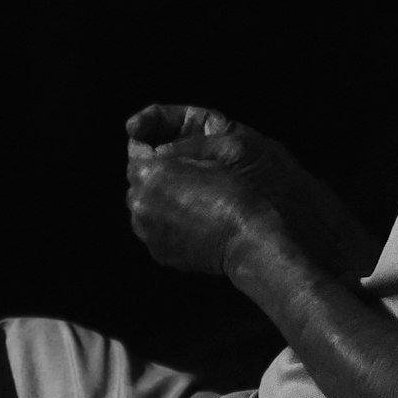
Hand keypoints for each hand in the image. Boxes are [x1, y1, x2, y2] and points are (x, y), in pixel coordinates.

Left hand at [125, 106, 379, 278]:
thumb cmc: (246, 192)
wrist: (259, 240)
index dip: (156, 143)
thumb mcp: (223, 146)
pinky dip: (174, 222)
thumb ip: (183, 143)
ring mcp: (149, 233)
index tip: (175, 147)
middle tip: (195, 172)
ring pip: (150, 206)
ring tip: (201, 198)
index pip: (138, 149)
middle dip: (162, 174)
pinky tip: (202, 219)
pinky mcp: (161, 254)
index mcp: (150, 173)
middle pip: (141, 181)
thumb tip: (163, 151)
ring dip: (166, 198)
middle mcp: (140, 205)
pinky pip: (160, 229)